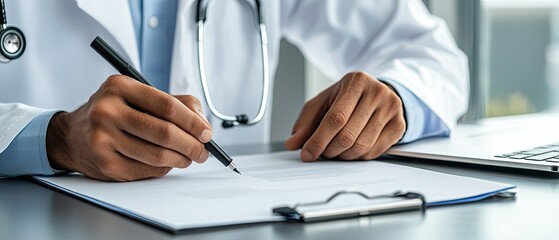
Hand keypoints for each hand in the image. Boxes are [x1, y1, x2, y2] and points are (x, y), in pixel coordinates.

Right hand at [46, 75, 211, 180]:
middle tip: (203, 151)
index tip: (206, 133)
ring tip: (188, 157)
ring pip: (158, 156)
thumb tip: (202, 124)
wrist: (72, 136)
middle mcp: (108, 111)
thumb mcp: (139, 96)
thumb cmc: (114, 113)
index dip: (193, 122)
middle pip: (165, 133)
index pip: (167, 106)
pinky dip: (164, 168)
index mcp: (119, 87)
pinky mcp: (105, 163)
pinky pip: (147, 170)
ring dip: (181, 159)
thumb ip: (176, 103)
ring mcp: (103, 139)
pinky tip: (166, 162)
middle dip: (192, 145)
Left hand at [285, 71, 405, 160]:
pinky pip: (374, 152)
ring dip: (343, 156)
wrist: (376, 93)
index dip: (318, 140)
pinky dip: (358, 157)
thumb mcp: (323, 103)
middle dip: (329, 150)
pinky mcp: (399, 125)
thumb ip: (306, 123)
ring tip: (335, 151)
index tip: (307, 153)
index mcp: (356, 81)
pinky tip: (351, 150)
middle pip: (348, 135)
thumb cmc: (346, 98)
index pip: (335, 118)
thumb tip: (292, 143)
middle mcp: (377, 92)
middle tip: (322, 153)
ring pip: (361, 146)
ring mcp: (392, 109)